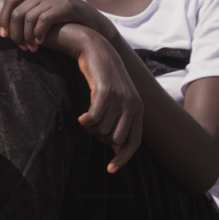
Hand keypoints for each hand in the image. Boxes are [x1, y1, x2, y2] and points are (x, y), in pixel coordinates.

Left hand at [0, 0, 114, 51]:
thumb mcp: (44, 1)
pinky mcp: (67, 6)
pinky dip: (39, 35)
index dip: (3, 19)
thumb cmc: (65, 15)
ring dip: (27, 38)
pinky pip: (43, 21)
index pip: (10, 0)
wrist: (94, 25)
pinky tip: (41, 43)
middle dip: (16, 33)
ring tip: (31, 48)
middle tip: (21, 47)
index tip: (4, 36)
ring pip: (28, 19)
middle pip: (18, 12)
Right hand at [63, 25, 142, 173]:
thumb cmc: (104, 76)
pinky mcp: (104, 92)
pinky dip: (86, 121)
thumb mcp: (116, 99)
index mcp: (137, 109)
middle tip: (91, 127)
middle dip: (100, 138)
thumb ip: (119, 121)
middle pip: (115, 139)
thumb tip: (115, 148)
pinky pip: (94, 118)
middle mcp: (131, 105)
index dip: (123, 159)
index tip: (110, 170)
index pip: (133, 142)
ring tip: (86, 117)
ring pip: (102, 129)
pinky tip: (81, 117)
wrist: (96, 49)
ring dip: (91, 128)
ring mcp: (119, 98)